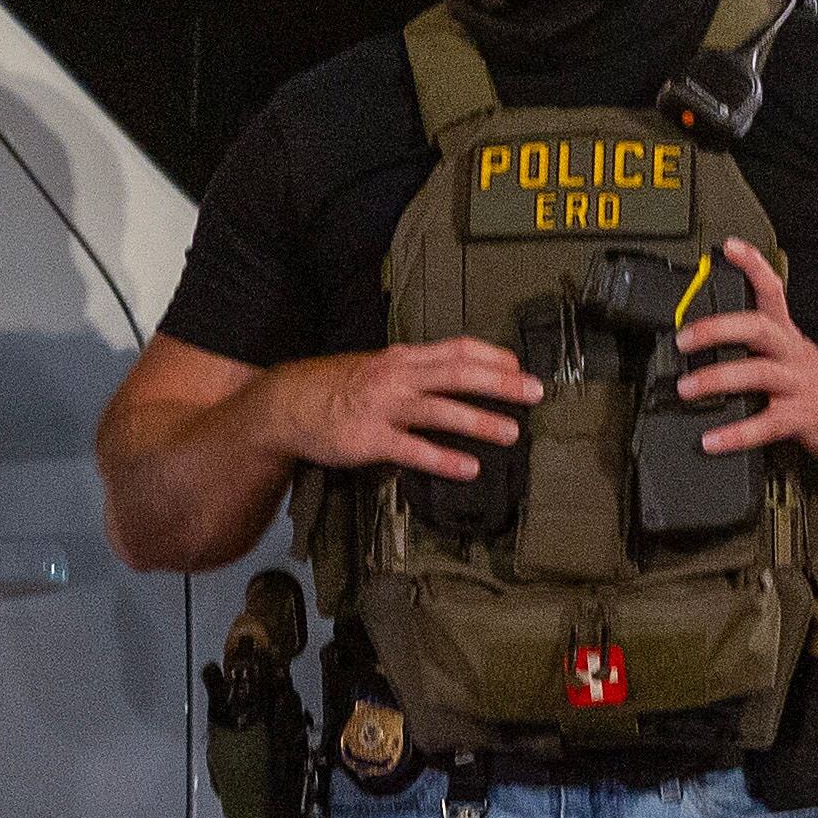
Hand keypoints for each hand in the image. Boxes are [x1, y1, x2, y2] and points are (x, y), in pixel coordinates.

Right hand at [259, 334, 538, 483]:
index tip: (520, 366)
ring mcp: (383, 407)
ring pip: (440, 411)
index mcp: (400, 357)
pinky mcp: (369, 439)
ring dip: (479, 421)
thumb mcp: (376, 368)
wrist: (284, 404)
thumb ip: (414, 371)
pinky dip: (443, 459)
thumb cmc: (332, 387)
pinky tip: (468, 468)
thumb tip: (455, 377)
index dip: (492, 356)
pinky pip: (413, 450)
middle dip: (500, 383)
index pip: (455, 349)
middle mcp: (396, 377)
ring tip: (511, 433)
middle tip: (534, 393)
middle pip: (457, 375)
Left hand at [676, 239, 817, 463]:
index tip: (729, 246)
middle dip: (718, 329)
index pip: (773, 291)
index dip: (753, 266)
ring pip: (757, 373)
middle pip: (757, 328)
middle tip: (683, 339)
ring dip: (717, 379)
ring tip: (686, 388)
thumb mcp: (797, 359)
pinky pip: (766, 425)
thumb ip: (759, 351)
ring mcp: (800, 385)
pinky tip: (712, 441)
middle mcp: (794, 355)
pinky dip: (736, 434)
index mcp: (789, 338)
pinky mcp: (805, 417)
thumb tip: (709, 347)